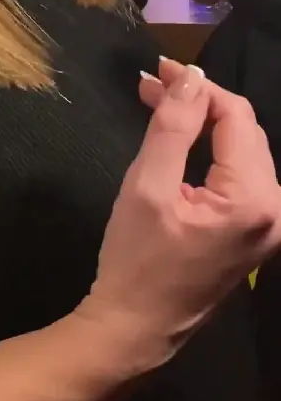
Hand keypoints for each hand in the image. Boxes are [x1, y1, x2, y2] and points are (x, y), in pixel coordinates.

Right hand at [82, 58, 280, 370]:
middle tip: (151, 86)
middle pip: (243, 132)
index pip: (235, 117)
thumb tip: (190, 77)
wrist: (135, 329)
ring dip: (203, 124)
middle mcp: (275, 210)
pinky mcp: (255, 234)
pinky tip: (180, 140)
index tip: (157, 71)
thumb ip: (172, 126)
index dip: (198, 87)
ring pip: (241, 151)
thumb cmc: (137, 261)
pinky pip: (239, 176)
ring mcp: (268, 225)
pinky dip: (209, 152)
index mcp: (254, 198)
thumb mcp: (146, 187)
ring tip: (160, 104)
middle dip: (199, 103)